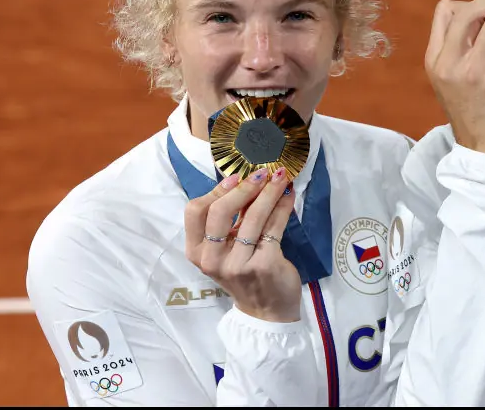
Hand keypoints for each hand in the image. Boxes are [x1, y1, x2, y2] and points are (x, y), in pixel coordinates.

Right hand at [184, 167, 301, 321]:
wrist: (267, 311)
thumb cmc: (245, 274)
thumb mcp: (227, 250)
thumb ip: (230, 221)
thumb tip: (247, 181)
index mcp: (197, 252)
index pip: (195, 212)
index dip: (216, 190)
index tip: (236, 177)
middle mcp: (212, 259)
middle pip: (220, 211)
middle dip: (243, 188)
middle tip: (261, 173)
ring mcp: (238, 264)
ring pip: (252, 217)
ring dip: (268, 192)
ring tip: (280, 177)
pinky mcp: (264, 264)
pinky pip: (274, 226)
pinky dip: (283, 207)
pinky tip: (289, 196)